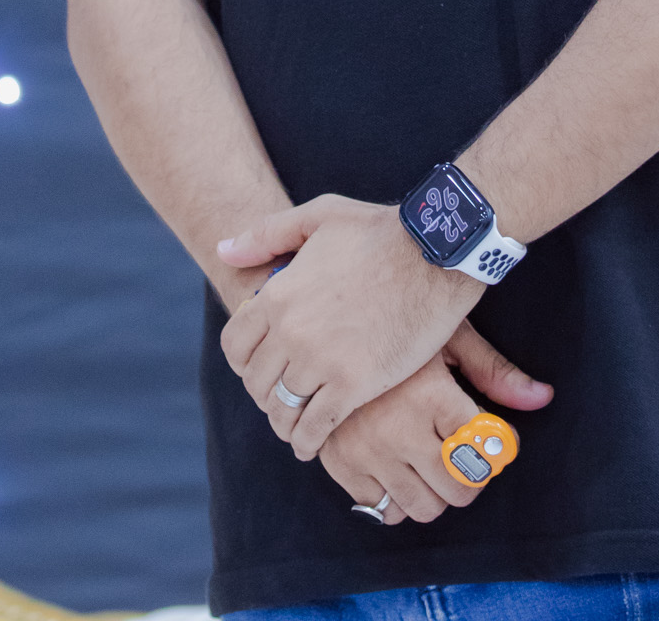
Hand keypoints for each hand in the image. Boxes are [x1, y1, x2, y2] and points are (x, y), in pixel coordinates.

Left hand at [217, 194, 484, 457]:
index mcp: (278, 294)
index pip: (235, 345)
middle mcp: (290, 332)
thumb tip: (223, 250)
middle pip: (257, 382)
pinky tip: (312, 442)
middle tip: (283, 397)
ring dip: (285, 421)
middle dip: (266, 392)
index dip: (243, 360)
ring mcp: (320, 361)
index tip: (261, 365)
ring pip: (283, 409)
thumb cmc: (380, 230)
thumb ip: (266, 234)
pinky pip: (315, 428)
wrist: (435, 253)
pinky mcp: (354, 385)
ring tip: (295, 425)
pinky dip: (308, 441)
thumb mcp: (318, 216)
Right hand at [322, 320, 552, 525]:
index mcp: (431, 395)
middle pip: (458, 490)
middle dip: (471, 477)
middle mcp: (398, 430)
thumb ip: (494, 371)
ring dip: (436, 491)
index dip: (497, 450)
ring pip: (423, 508)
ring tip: (433, 459)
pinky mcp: (340, 463)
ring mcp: (366, 451)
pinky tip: (399, 464)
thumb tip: (544, 397)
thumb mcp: (449, 335)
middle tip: (465, 454)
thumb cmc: (399, 323)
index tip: (492, 439)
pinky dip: (396, 496)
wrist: (329, 321)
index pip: (484, 454)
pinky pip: (382, 509)